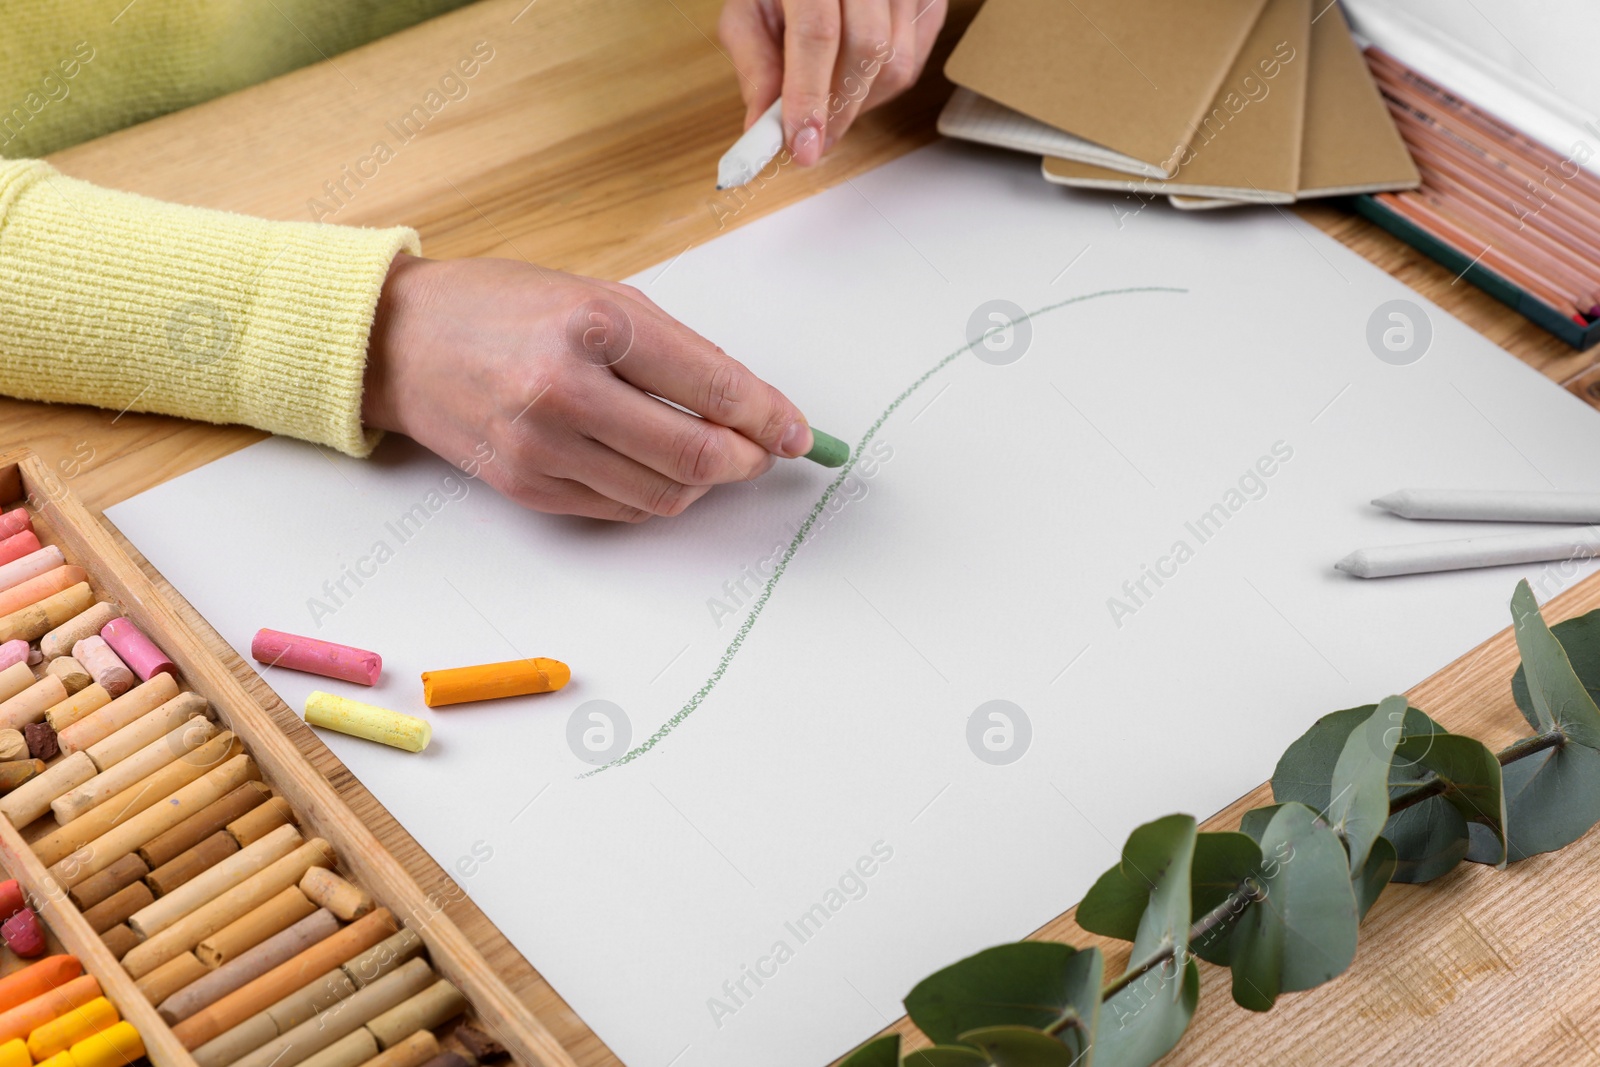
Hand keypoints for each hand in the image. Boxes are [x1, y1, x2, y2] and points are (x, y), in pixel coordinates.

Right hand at [363, 254, 814, 520]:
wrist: (399, 341)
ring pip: (662, 496)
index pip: (713, 389)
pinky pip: (618, 509)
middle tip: (762, 451)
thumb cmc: (504, 307)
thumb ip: (678, 349)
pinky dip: (653, 495)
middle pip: (695, 457)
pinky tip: (654, 466)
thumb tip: (752, 403)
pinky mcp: (525, 487)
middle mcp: (566, 390)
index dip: (769, 418)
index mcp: (594, 325)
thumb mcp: (597, 295)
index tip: (796, 431)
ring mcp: (541, 446)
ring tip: (707, 456)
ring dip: (703, 485)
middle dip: (747, 462)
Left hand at [719, 0, 947, 166]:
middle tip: (811, 142)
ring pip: (896, 64)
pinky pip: (913, 64)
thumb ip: (755, 65)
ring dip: (859, 103)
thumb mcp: (749, 11)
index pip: (818, 32)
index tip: (802, 147)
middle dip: (838, 111)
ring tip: (827, 100)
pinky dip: (880, 89)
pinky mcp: (929, 1)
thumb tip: (762, 125)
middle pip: (867, 49)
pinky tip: (853, 80)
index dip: (809, 95)